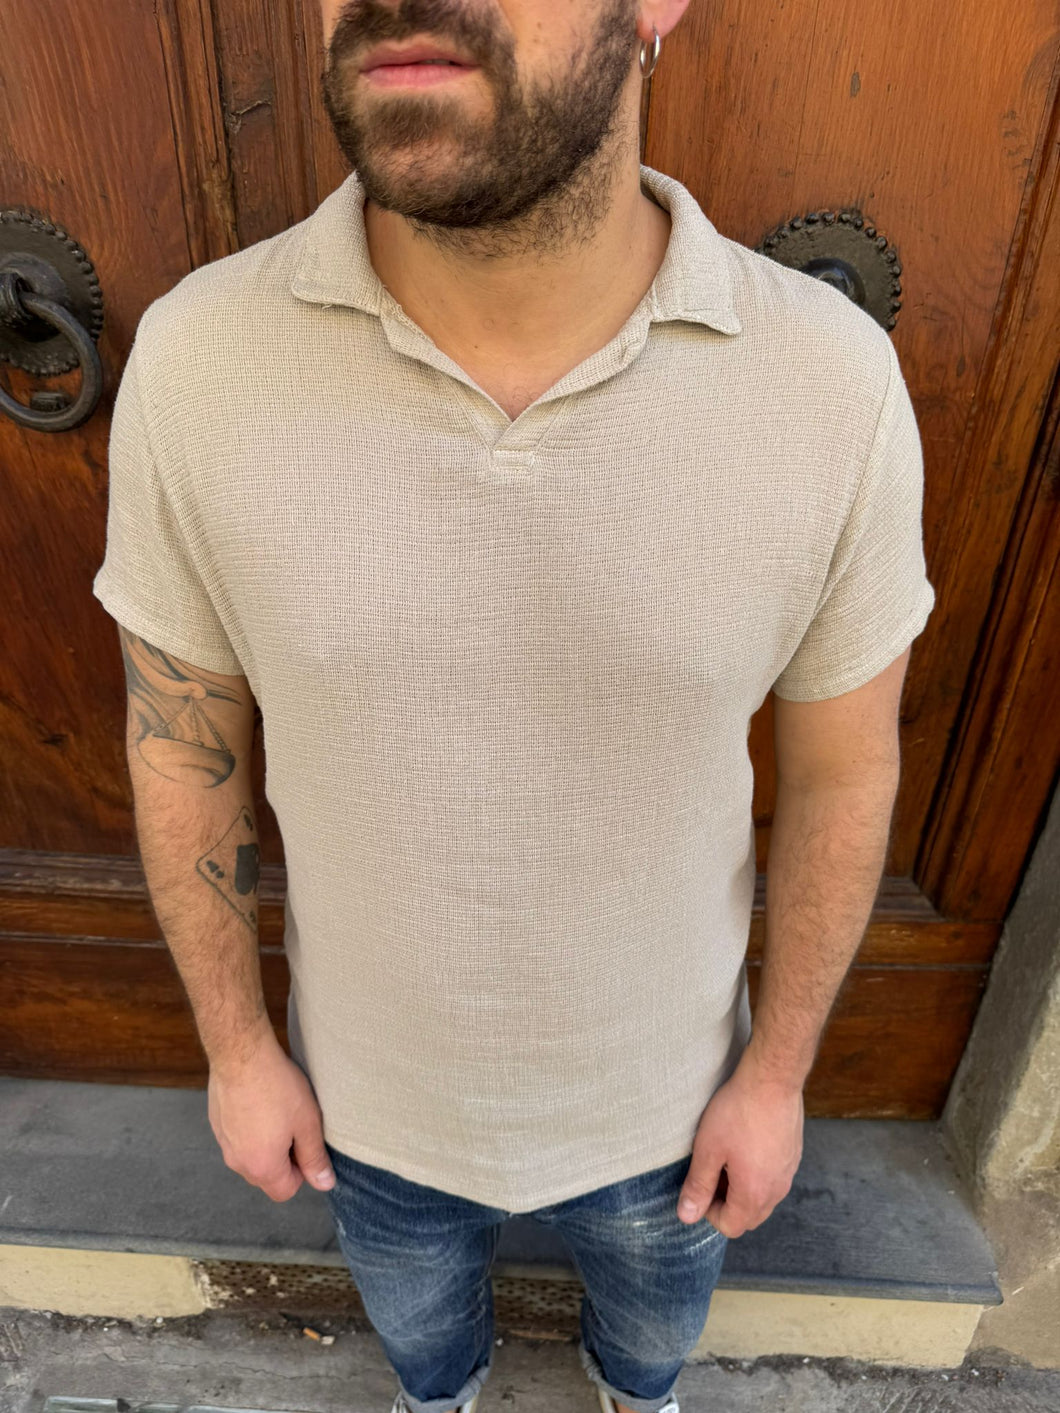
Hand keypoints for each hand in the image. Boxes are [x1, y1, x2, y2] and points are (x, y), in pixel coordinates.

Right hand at [207, 1032, 336, 1201]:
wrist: (241, 1055)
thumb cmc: (278, 1088)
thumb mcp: (307, 1123)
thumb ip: (315, 1158)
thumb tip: (324, 1184)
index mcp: (262, 1167)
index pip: (285, 1191)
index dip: (302, 1172)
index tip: (307, 1143)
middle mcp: (237, 1162)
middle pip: (266, 1177)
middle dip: (284, 1159)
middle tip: (295, 1125)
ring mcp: (223, 1142)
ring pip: (251, 1156)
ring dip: (266, 1143)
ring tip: (278, 1111)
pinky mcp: (217, 1123)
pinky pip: (238, 1137)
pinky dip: (250, 1128)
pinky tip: (261, 1102)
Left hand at [675, 1052, 803, 1236]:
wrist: (772, 1079)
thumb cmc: (738, 1112)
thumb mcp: (708, 1149)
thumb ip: (698, 1186)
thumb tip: (687, 1216)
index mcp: (754, 1194)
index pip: (731, 1226)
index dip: (709, 1212)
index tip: (700, 1186)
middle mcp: (777, 1190)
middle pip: (749, 1217)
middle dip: (726, 1204)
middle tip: (711, 1173)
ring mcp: (789, 1172)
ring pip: (763, 1198)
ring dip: (742, 1189)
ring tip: (726, 1157)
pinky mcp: (793, 1154)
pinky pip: (774, 1178)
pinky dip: (757, 1174)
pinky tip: (745, 1146)